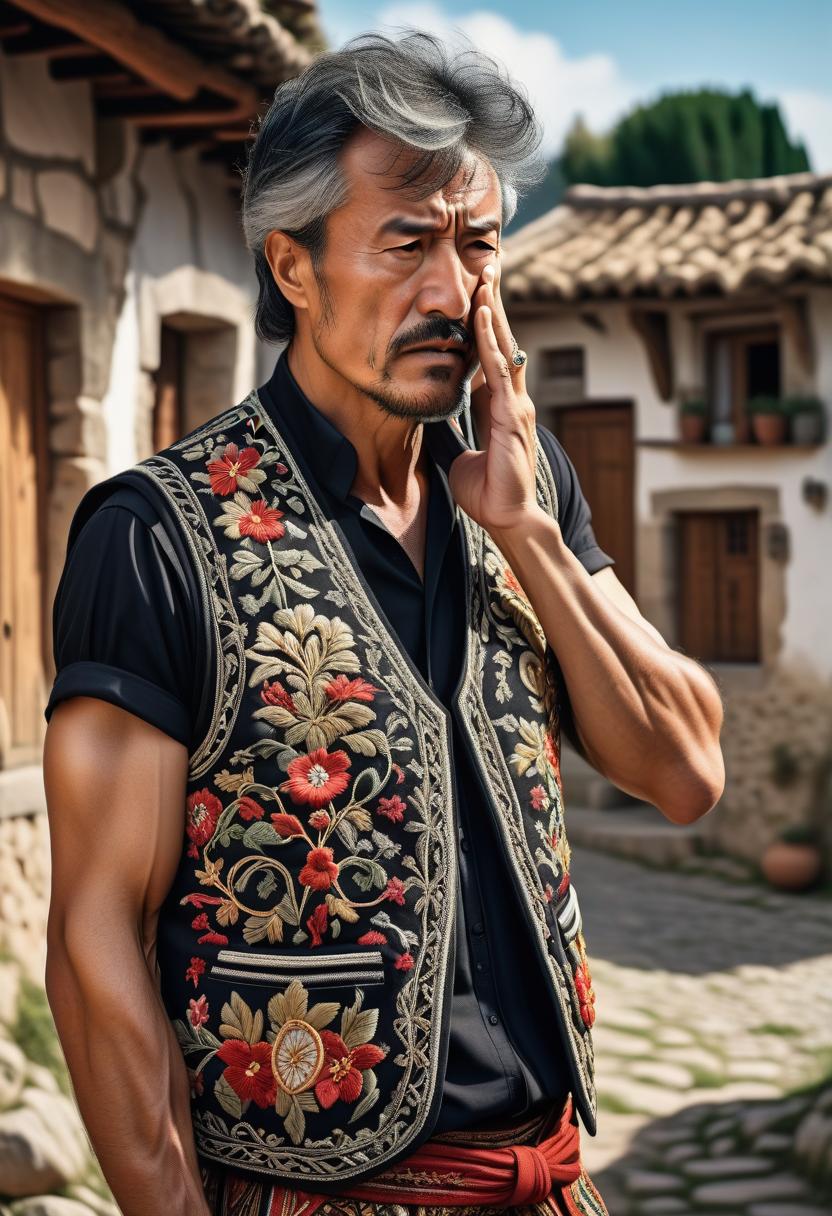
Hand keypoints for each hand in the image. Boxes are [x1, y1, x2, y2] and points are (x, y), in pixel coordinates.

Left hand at [448, 261, 542, 534]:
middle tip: (490, 261)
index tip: (479, 288)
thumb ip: (453, 428)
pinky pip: (498, 369)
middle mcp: (511, 396)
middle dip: (496, 300)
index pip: (491, 351)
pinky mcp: (513, 415)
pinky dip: (490, 339)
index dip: (486, 319)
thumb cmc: (484, 489)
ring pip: (504, 345)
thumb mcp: (460, 449)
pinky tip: (482, 314)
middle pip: (503, 338)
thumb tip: (434, 415)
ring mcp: (516, 403)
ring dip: (495, 309)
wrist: (505, 517)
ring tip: (487, 274)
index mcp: (498, 402)